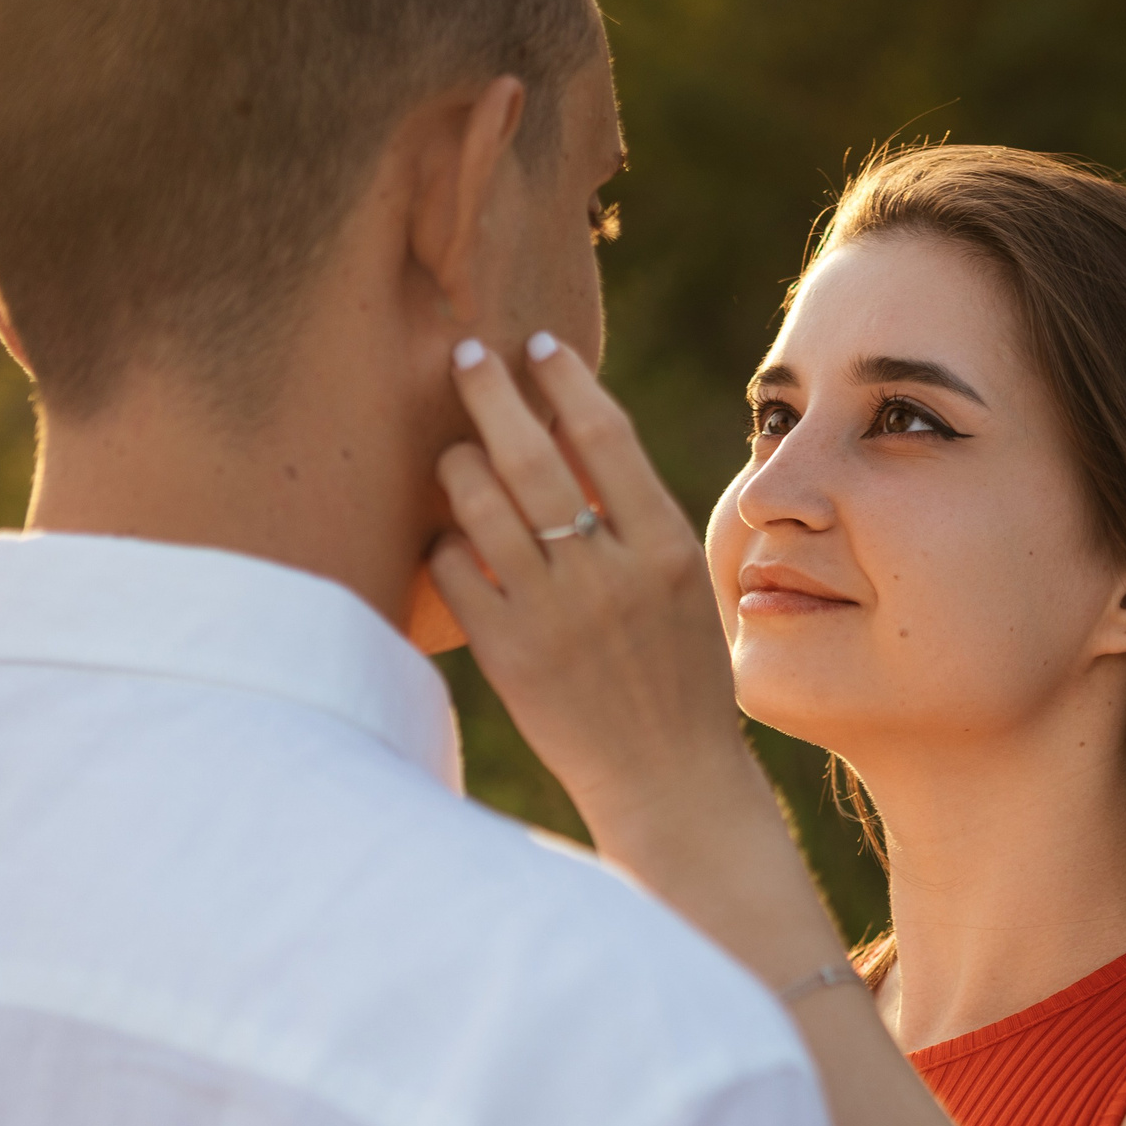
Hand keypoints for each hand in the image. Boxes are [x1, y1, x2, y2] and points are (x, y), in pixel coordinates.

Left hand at [429, 334, 750, 838]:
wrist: (670, 781)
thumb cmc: (679, 681)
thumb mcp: (681, 590)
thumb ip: (637, 521)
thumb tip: (577, 438)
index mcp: (664, 547)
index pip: (605, 433)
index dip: (564, 377)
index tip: (536, 344)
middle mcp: (611, 572)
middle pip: (532, 453)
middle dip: (490, 391)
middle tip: (464, 354)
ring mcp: (556, 614)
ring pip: (480, 504)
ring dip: (457, 462)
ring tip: (453, 450)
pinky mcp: (510, 656)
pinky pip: (453, 571)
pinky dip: (444, 544)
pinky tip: (450, 540)